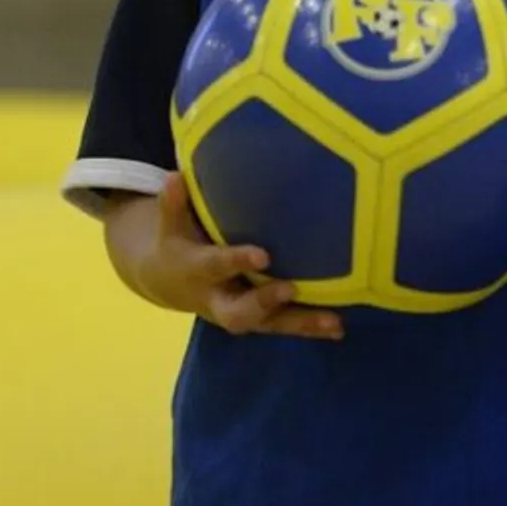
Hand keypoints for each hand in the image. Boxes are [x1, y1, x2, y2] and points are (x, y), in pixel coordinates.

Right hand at [118, 172, 344, 339]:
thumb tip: (175, 177)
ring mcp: (241, 312)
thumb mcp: (170, 224)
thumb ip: (174, 204)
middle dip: (265, 302)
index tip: (263, 255)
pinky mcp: (259, 319)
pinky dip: (310, 327)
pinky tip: (338, 328)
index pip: (217, 266)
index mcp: (197, 272)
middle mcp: (219, 299)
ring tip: (334, 322)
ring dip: (301, 323)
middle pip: (239, 312)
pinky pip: (284, 325)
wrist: (168, 283)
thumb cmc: (177, 243)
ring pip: (270, 324)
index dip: (237, 261)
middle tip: (290, 289)